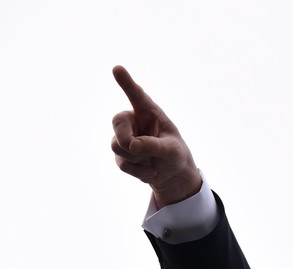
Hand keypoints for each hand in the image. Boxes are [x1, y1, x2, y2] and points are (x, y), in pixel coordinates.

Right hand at [111, 65, 201, 207]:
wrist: (172, 175)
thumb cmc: (175, 155)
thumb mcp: (172, 151)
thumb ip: (154, 146)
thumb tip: (132, 145)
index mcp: (150, 112)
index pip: (137, 95)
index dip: (127, 83)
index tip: (117, 68)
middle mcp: (134, 121)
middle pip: (117, 122)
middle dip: (125, 139)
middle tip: (136, 150)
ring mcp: (125, 137)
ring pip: (116, 145)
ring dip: (136, 159)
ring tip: (153, 161)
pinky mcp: (121, 154)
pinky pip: (121, 163)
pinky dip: (138, 171)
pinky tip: (151, 171)